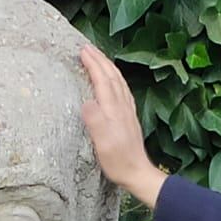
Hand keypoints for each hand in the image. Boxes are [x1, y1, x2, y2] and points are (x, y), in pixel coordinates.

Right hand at [78, 45, 166, 207]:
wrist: (138, 173)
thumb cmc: (118, 161)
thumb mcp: (102, 144)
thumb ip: (95, 121)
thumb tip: (87, 102)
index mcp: (113, 110)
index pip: (102, 80)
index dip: (93, 64)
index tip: (82, 50)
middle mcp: (122, 106)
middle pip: (112, 76)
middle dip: (100, 59)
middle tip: (87, 47)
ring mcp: (127, 111)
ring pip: (119, 81)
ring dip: (108, 66)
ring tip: (99, 57)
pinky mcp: (129, 117)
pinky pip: (122, 90)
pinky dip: (116, 79)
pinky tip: (114, 81)